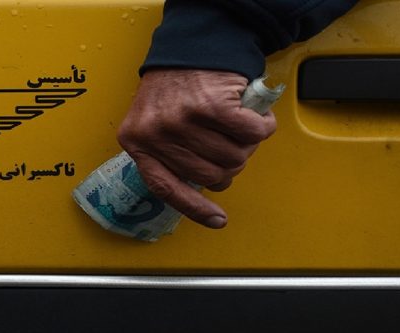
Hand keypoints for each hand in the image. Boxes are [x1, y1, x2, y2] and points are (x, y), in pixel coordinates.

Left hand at [117, 69, 276, 228]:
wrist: (189, 44)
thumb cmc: (172, 87)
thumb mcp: (152, 123)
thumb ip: (168, 154)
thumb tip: (202, 189)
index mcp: (138, 143)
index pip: (166, 188)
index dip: (195, 209)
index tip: (217, 221)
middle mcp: (157, 134)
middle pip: (210, 176)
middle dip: (228, 165)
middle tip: (229, 145)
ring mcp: (184, 120)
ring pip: (234, 157)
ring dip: (246, 145)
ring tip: (239, 127)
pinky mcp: (213, 105)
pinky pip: (252, 133)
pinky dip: (262, 127)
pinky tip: (255, 117)